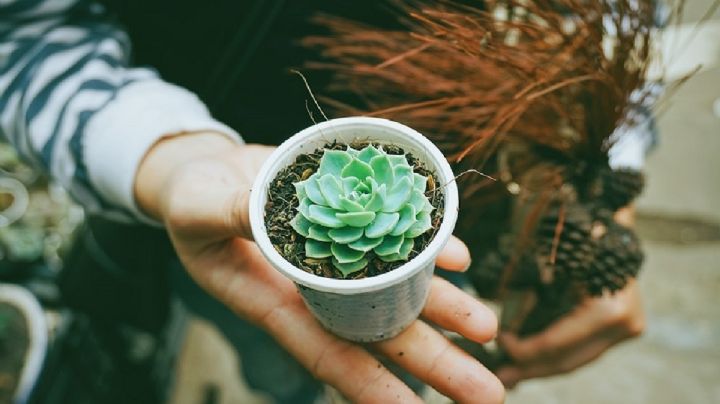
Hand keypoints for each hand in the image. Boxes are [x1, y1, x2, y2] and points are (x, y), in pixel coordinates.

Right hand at [135, 133, 504, 402]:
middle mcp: (316, 288)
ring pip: (399, 288)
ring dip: (447, 308)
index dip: (370, 384)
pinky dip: (430, 248)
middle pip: (380, 330)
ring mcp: (339, 256)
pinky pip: (398, 239)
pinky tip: (461, 259)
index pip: (327, 350)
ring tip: (489, 328)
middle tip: (487, 392)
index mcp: (275, 300)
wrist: (211, 173)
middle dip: (434, 361)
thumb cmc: (191, 200)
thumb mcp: (200, 208)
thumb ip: (232, 215)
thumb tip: (264, 212)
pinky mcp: (351, 221)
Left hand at [496, 208, 643, 387]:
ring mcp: (626, 326)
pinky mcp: (620, 324)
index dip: (522, 352)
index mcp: (609, 310)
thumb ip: (525, 292)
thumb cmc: (572, 222)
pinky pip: (580, 346)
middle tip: (496, 377)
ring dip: (538, 365)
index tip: (496, 345)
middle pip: (566, 360)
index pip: (556, 345)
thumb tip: (501, 326)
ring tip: (506, 372)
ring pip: (573, 358)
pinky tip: (526, 360)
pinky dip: (553, 351)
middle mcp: (624, 323)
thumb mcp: (544, 255)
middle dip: (528, 369)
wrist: (609, 202)